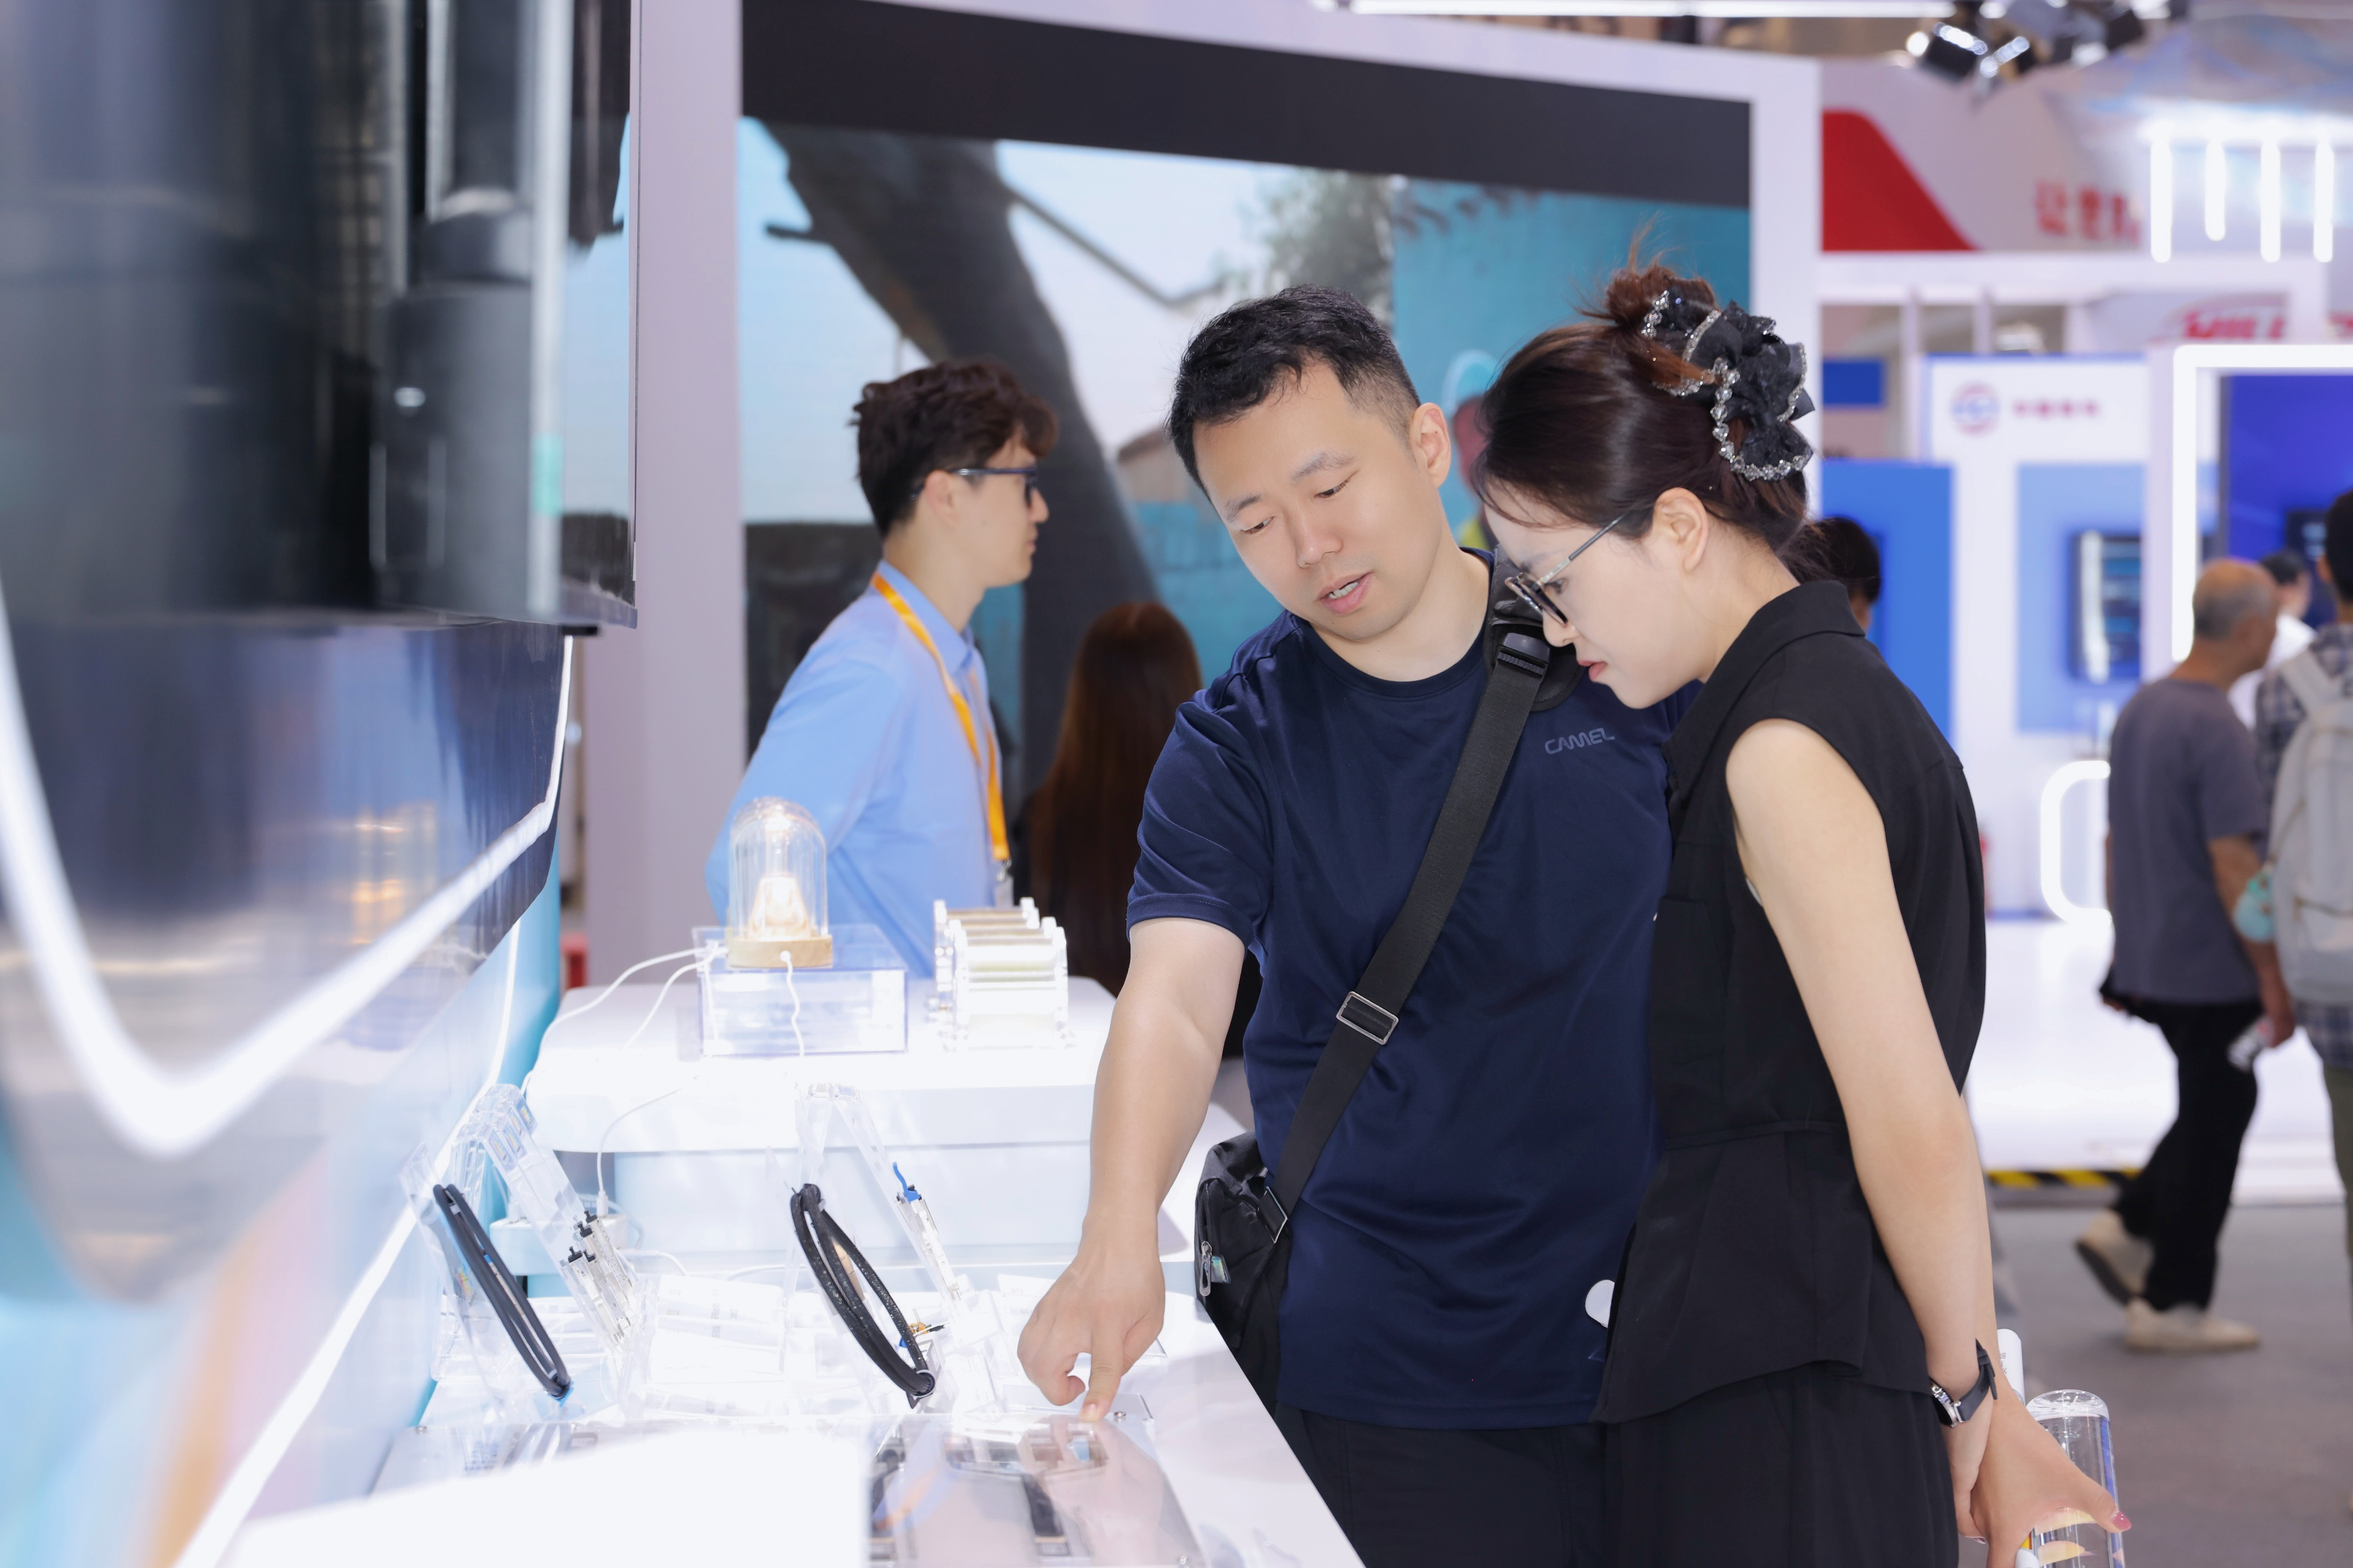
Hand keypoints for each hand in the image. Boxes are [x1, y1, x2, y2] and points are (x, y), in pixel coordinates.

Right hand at [1016, 1225, 1166, 1417]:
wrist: (1116, 1239)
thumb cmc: (1136, 1275)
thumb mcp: (1150, 1321)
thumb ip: (1128, 1356)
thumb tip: (1105, 1383)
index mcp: (1108, 1320)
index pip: (1102, 1367)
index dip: (1097, 1396)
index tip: (1090, 1416)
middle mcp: (1074, 1316)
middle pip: (1044, 1367)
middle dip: (1055, 1391)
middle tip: (1078, 1385)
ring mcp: (1052, 1309)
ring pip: (1026, 1356)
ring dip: (1042, 1375)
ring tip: (1066, 1371)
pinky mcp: (1042, 1306)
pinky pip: (1026, 1341)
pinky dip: (1036, 1357)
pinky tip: (1058, 1353)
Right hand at [1956, 1390, 2127, 1557]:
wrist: (1989, 1409)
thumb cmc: (2025, 1449)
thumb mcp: (2067, 1479)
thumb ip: (2097, 1503)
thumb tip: (2122, 1524)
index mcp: (2004, 1528)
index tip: (2031, 1565)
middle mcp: (1981, 1521)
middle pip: (1996, 1549)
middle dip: (2019, 1549)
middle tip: (2042, 1537)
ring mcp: (1969, 1501)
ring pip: (1985, 1527)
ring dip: (2005, 1527)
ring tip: (2030, 1511)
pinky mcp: (1965, 1482)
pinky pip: (1975, 1508)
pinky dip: (1992, 1509)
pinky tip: (2012, 1490)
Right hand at [2259, 974, 2295, 1051]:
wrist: (2271, 980)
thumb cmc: (2272, 986)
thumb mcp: (2277, 998)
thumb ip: (2277, 1004)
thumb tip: (2273, 1009)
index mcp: (2289, 1010)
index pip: (2291, 1026)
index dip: (2288, 1035)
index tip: (2282, 1041)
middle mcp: (2289, 1014)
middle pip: (2289, 1032)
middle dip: (2283, 1041)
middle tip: (2275, 1048)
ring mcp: (2284, 1015)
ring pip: (2284, 1033)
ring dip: (2278, 1042)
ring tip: (2271, 1048)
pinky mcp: (2277, 1015)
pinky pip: (2278, 1030)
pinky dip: (2275, 1039)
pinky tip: (2271, 1044)